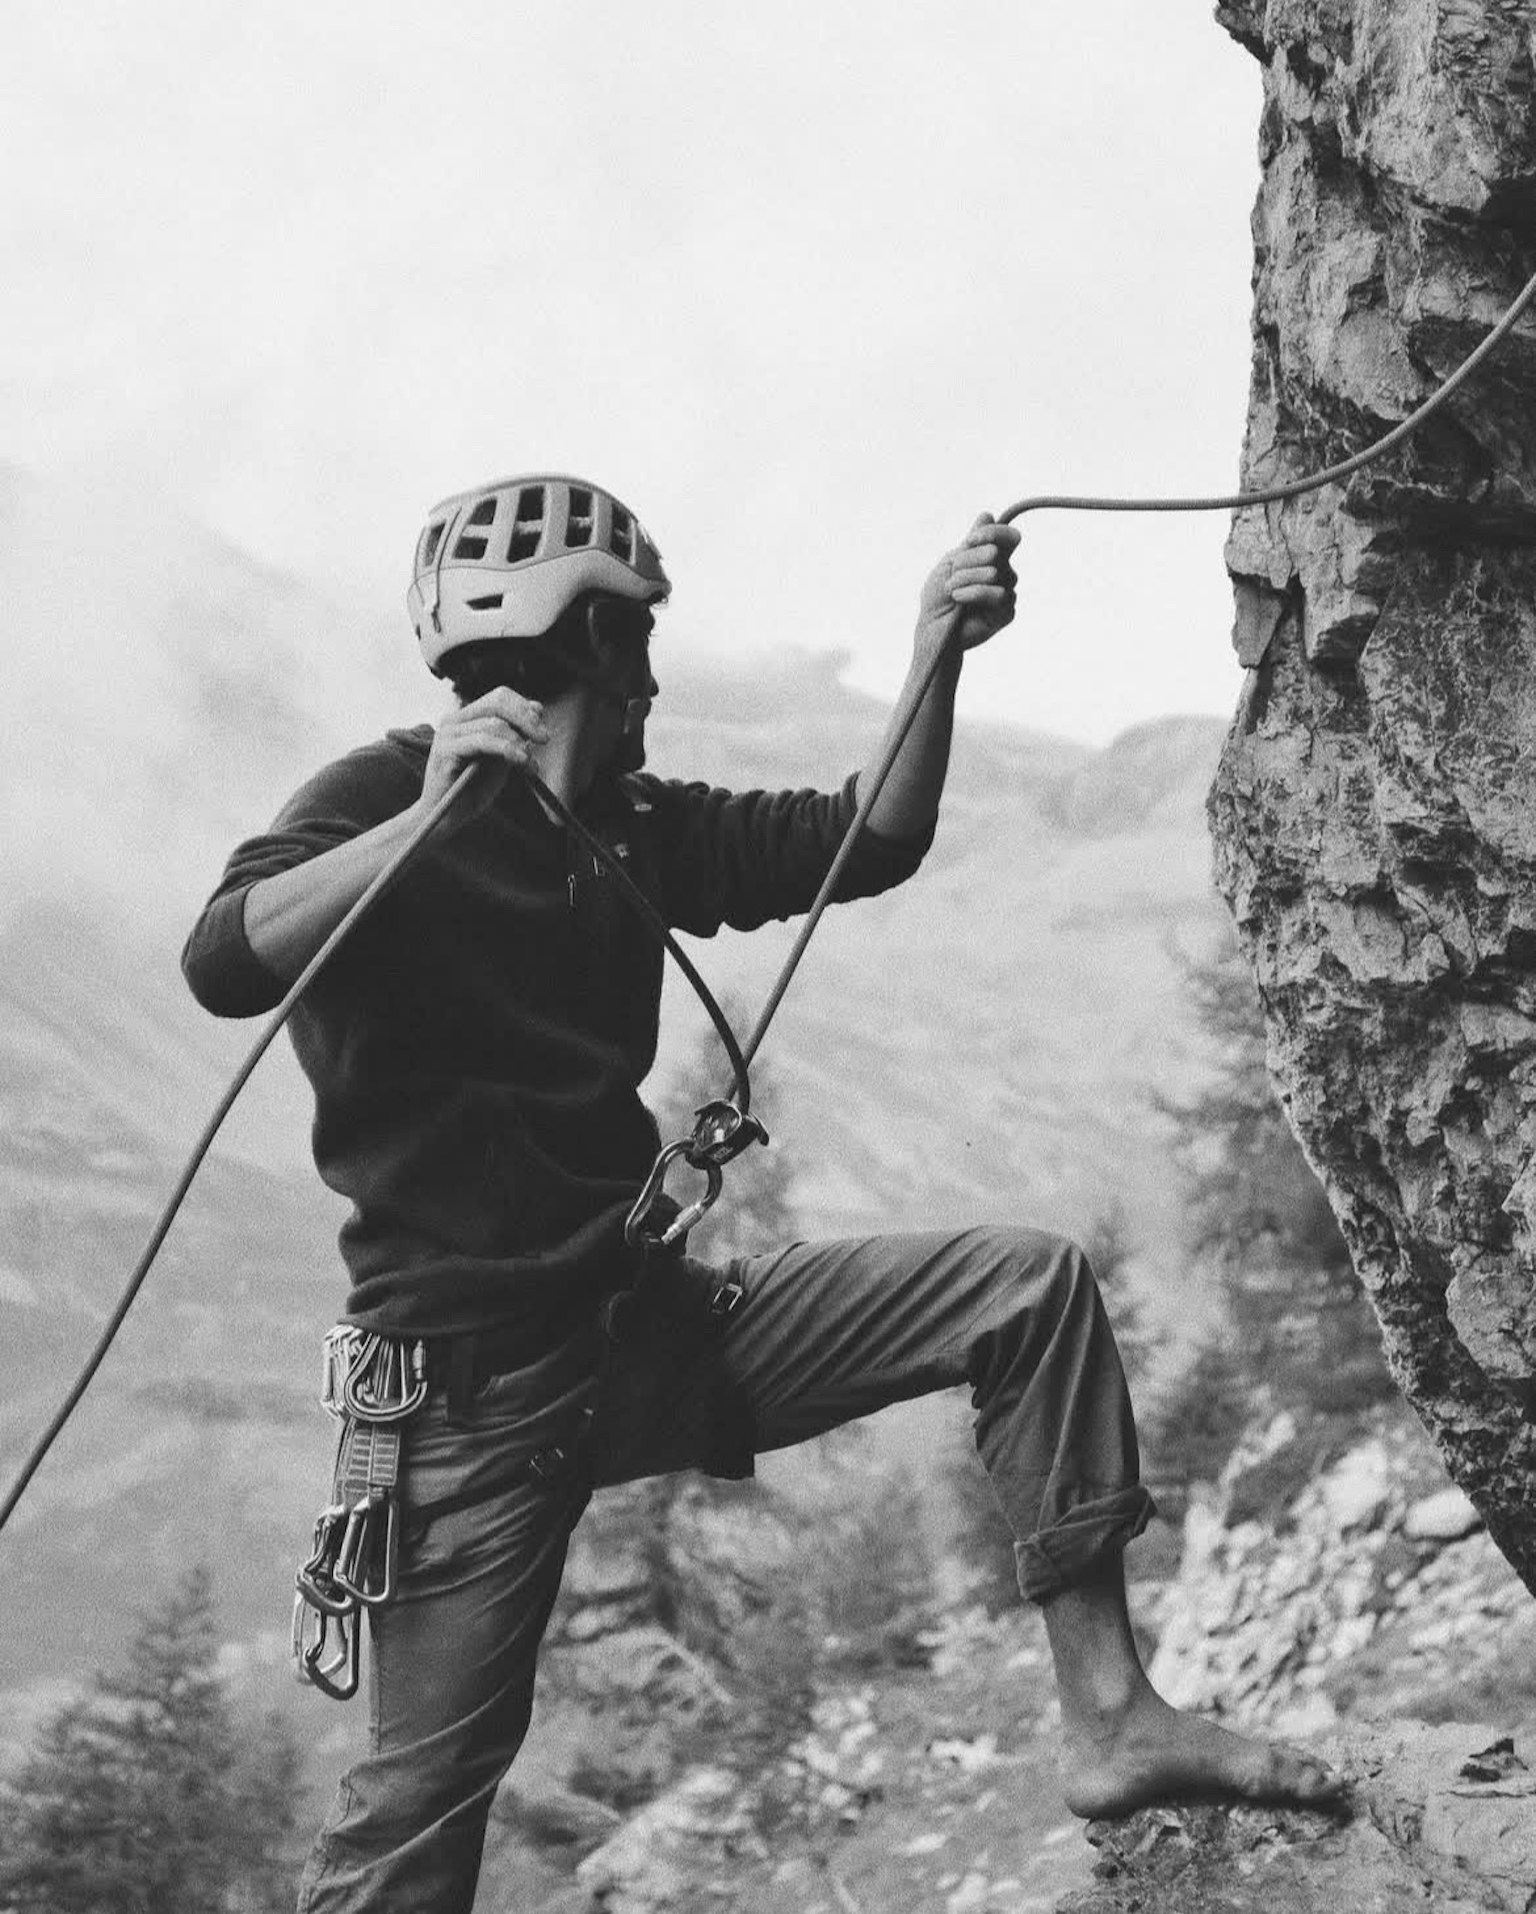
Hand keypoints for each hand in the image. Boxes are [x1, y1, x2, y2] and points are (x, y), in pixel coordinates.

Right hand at [417, 687, 549, 826]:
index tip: (542, 730)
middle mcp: (454, 720)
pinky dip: (507, 748)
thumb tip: (538, 708)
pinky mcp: (444, 749)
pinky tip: (521, 761)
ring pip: (494, 724)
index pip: (500, 698)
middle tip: (544, 739)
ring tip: (530, 766)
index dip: (525, 709)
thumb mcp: (501, 760)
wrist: (448, 819)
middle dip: (526, 719)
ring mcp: (447, 733)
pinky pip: (482, 740)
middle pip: (497, 702)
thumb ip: (516, 736)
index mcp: (466, 718)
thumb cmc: (473, 791)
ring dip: (519, 744)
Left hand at [916, 512, 1020, 653]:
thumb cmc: (938, 597)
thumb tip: (987, 514)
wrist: (932, 628)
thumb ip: (973, 542)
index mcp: (991, 560)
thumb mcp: (952, 562)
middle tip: (951, 574)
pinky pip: (999, 594)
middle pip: (996, 552)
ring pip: (996, 573)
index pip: (1008, 537)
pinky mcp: (1006, 613)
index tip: (969, 541)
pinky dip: (974, 593)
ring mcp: (1007, 593)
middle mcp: (1003, 574)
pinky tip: (959, 599)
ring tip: (951, 590)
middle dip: (967, 561)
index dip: (992, 533)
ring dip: (967, 578)